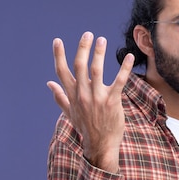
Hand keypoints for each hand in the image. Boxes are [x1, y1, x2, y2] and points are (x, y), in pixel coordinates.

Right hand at [47, 32, 133, 171]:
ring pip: (96, 70)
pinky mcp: (112, 101)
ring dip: (98, 53)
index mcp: (72, 96)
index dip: (58, 56)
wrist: (100, 145)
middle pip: (79, 66)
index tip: (57, 41)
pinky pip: (119, 81)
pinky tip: (129, 57)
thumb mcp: (70, 113)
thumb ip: (60, 97)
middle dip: (82, 48)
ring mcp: (97, 98)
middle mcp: (82, 95)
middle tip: (88, 34)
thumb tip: (49, 84)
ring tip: (102, 40)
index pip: (62, 72)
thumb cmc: (86, 128)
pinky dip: (124, 68)